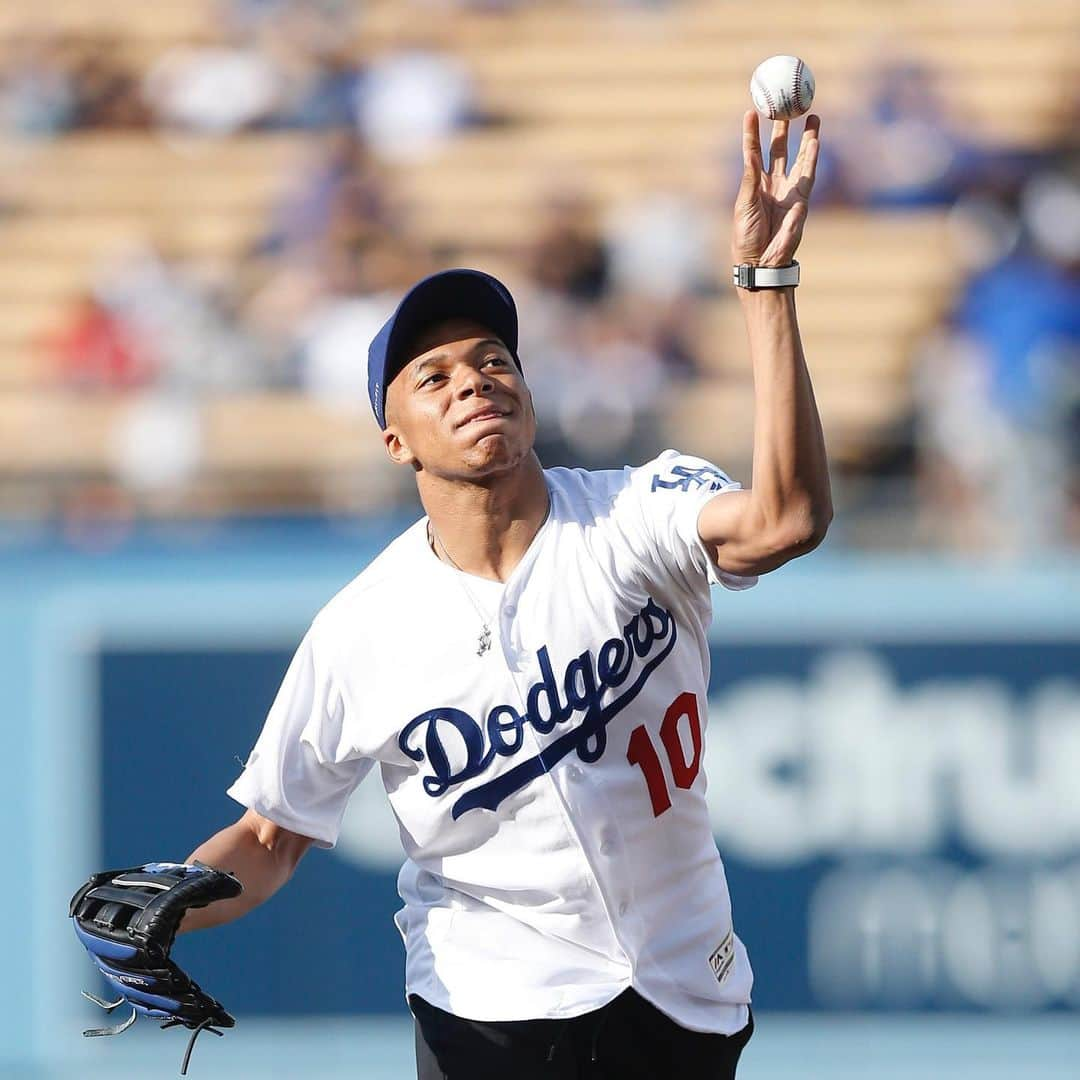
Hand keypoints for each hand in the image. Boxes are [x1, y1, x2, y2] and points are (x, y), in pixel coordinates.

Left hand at [731, 110, 819, 267]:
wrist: (762, 260)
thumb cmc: (747, 236)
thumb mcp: (744, 205)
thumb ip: (750, 179)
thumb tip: (751, 154)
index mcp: (753, 184)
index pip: (753, 152)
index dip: (752, 133)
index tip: (752, 112)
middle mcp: (772, 184)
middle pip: (779, 149)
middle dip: (783, 128)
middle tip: (787, 105)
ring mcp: (789, 190)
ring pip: (800, 157)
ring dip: (806, 137)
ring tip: (811, 115)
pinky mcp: (802, 199)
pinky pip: (809, 173)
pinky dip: (813, 156)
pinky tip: (816, 139)